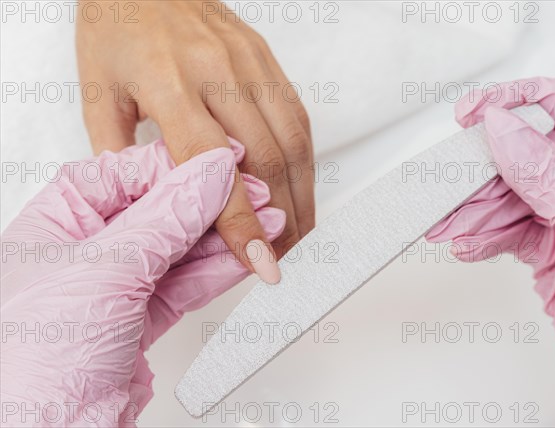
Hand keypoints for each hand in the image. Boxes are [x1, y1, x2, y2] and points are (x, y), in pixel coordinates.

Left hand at [0, 142, 284, 425]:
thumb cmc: (33, 361)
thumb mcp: (107, 267)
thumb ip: (167, 216)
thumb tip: (208, 173)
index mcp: (62, 217)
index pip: (132, 171)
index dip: (183, 165)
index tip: (225, 163)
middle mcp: (89, 244)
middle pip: (164, 208)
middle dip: (214, 205)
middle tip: (255, 197)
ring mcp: (119, 280)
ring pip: (183, 246)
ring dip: (227, 238)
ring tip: (265, 227)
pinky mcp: (143, 313)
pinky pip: (190, 280)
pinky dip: (221, 269)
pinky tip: (246, 256)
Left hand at [76, 0, 313, 282]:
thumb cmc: (116, 29)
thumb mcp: (98, 93)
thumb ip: (120, 156)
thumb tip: (150, 208)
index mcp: (169, 83)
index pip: (214, 166)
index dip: (241, 222)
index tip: (259, 263)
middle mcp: (219, 72)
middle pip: (267, 158)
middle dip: (281, 219)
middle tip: (280, 258)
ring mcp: (251, 64)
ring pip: (293, 140)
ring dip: (302, 195)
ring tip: (297, 234)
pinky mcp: (268, 61)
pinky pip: (298, 117)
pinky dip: (305, 161)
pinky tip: (300, 188)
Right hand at [426, 77, 554, 414]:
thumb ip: (547, 177)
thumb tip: (505, 130)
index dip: (520, 98)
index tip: (474, 112)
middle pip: (526, 154)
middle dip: (481, 173)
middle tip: (447, 184)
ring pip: (509, 196)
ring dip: (472, 212)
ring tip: (444, 223)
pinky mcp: (551, 247)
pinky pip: (507, 230)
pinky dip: (483, 238)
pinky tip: (467, 245)